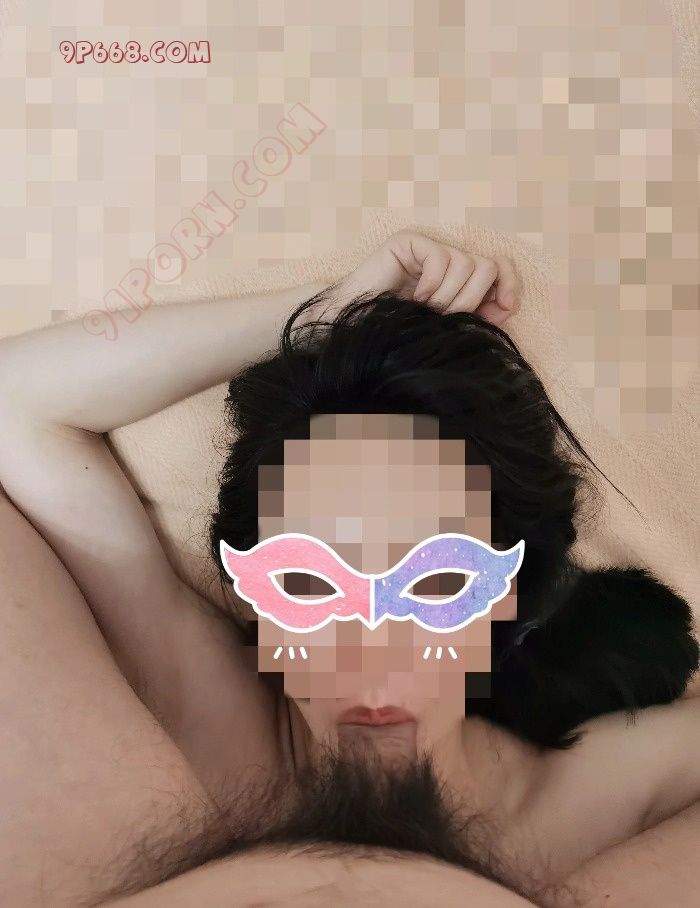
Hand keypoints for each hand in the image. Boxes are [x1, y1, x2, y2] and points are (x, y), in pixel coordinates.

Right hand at [335, 230, 520, 326]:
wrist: (356, 330)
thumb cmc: (400, 331)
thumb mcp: (448, 327)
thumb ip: (477, 315)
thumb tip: (508, 305)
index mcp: (458, 278)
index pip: (500, 266)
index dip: (509, 284)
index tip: (505, 309)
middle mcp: (446, 259)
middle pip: (487, 266)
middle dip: (470, 300)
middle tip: (444, 317)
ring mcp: (427, 248)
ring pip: (466, 263)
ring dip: (448, 297)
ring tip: (426, 309)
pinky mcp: (408, 242)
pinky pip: (440, 258)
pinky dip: (431, 284)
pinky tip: (415, 297)